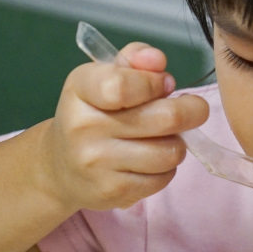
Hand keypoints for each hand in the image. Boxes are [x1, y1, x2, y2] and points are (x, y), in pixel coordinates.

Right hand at [39, 42, 208, 212]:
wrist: (61, 165)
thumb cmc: (94, 111)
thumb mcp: (106, 75)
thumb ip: (135, 60)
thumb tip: (157, 61)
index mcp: (82, 88)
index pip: (123, 86)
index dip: (156, 83)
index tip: (164, 84)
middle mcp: (83, 126)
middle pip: (166, 118)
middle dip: (191, 111)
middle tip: (191, 109)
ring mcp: (97, 163)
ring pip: (170, 151)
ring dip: (177, 143)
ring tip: (164, 137)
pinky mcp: (112, 191)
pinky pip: (163, 178)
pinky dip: (166, 168)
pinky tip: (150, 160)